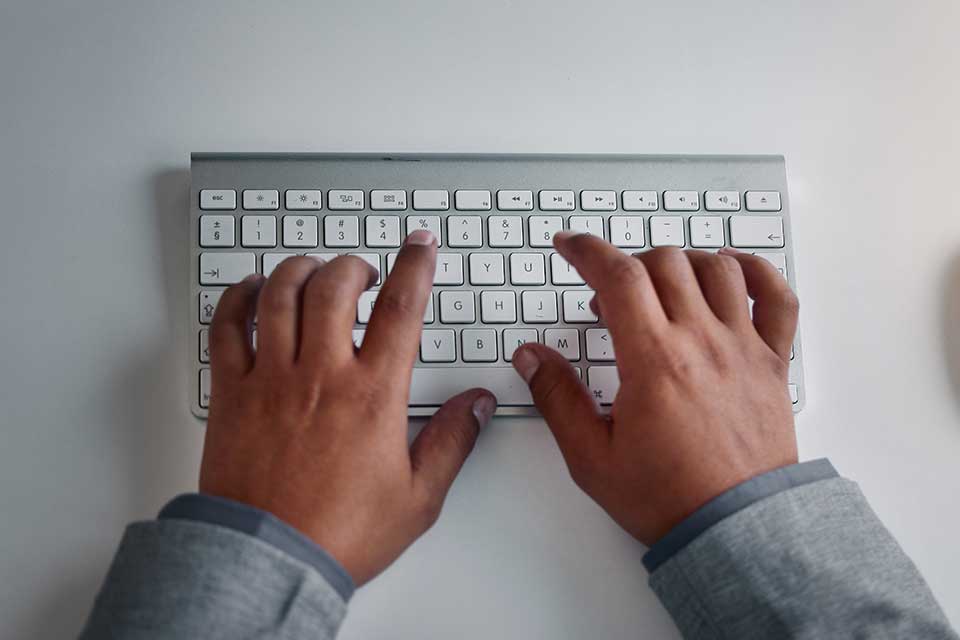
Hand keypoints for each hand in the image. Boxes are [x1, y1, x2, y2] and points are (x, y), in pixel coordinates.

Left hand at [199, 230, 496, 585]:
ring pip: (281, 294)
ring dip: (302, 270)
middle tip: (365, 270)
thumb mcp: (418, 496)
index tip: (420, 246)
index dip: (415, 267)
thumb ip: (453, 442)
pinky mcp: (232, 394)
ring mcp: (272, 380)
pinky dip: (239, 298)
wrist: (269, 561)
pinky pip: (228, 328)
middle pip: (335, 287)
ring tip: (316, 271)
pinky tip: (253, 289)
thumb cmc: (339, 533)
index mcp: (372, 396)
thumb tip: (479, 405)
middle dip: (354, 265)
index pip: (401, 310)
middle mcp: (321, 375)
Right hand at [511, 233, 798, 544]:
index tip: (569, 246)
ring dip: (680, 263)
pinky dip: (755, 271)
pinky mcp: (771, 362)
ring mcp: (742, 347)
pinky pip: (777, 297)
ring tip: (659, 285)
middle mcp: (701, 342)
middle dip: (627, 264)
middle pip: (664, 263)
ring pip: (716, 268)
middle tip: (608, 295)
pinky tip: (730, 271)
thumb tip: (531, 356)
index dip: (587, 251)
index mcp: (654, 361)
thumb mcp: (592, 457)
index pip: (618, 277)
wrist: (737, 530)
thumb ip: (558, 399)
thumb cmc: (669, 497)